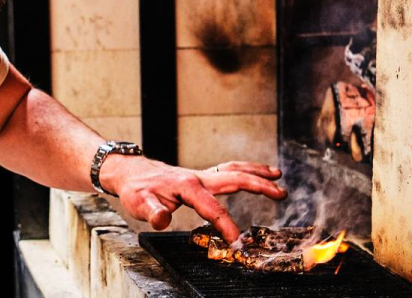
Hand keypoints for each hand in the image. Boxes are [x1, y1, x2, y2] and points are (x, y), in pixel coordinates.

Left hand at [99, 156, 285, 242]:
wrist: (130, 172)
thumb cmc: (136, 189)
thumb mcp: (139, 203)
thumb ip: (152, 212)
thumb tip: (162, 219)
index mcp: (187, 187)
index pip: (213, 208)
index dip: (226, 225)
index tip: (238, 241)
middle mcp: (198, 177)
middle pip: (234, 178)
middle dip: (259, 185)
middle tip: (280, 193)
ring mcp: (201, 175)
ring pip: (233, 170)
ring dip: (256, 172)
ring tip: (277, 175)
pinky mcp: (200, 176)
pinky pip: (227, 170)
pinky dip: (244, 170)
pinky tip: (254, 174)